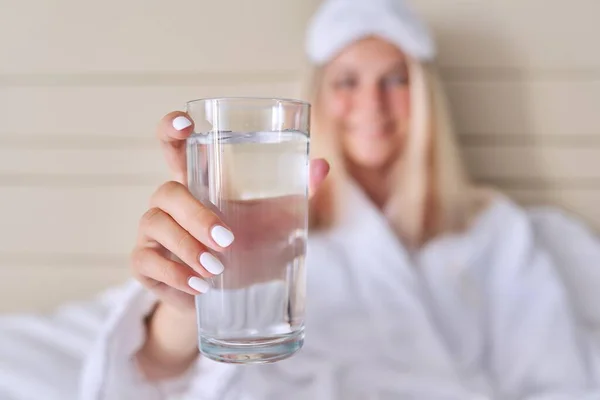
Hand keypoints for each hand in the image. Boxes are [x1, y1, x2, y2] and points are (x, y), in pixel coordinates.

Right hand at [132, 112, 328, 379]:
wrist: (231, 295)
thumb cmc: (250, 245)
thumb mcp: (275, 219)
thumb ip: (298, 192)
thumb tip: (322, 166)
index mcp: (198, 182)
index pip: (174, 147)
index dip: (171, 129)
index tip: (185, 123)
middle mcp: (170, 201)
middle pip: (168, 192)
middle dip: (195, 215)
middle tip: (228, 240)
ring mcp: (152, 231)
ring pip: (155, 225)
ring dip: (187, 247)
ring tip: (217, 269)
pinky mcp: (145, 262)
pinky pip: (146, 261)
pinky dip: (175, 274)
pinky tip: (199, 286)